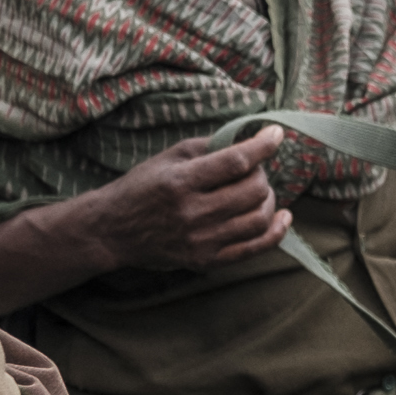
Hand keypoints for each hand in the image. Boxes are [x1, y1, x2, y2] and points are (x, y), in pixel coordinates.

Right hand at [88, 129, 293, 270]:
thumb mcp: (168, 157)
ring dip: (269, 200)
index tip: (276, 134)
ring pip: (258, 218)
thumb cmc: (142, 187)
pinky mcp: (205, 260)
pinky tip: (284, 217)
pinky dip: (276, 232)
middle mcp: (191, 213)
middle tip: (252, 170)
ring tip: (259, 192)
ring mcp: (200, 241)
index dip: (262, 146)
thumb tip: (249, 138)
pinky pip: (254, 249)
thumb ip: (209, 147)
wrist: (112, 230)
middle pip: (252, 190)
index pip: (235, 162)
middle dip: (261, 174)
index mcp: (180, 182)